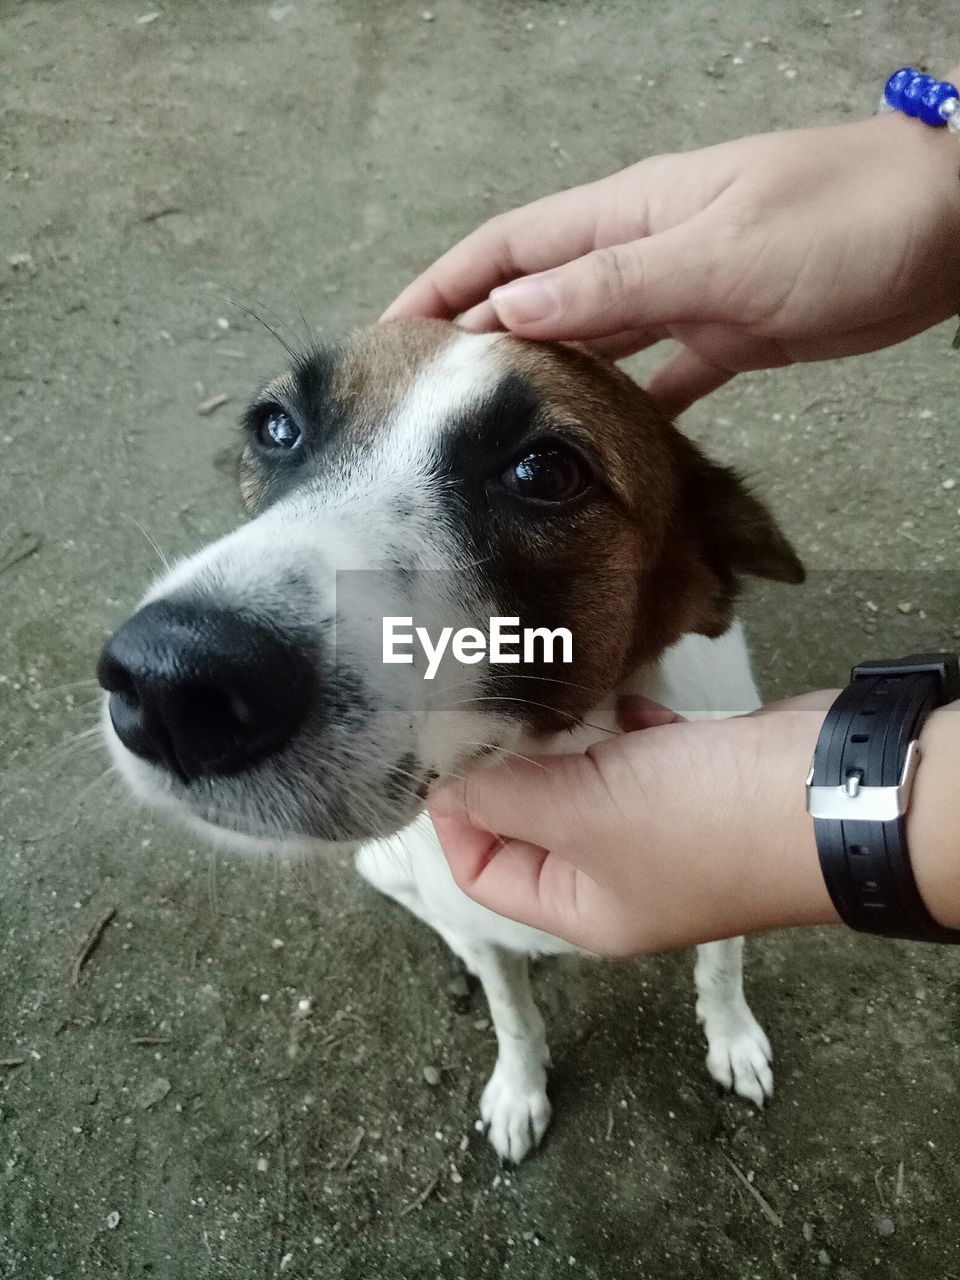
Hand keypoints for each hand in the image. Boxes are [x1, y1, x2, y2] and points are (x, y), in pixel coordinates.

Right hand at [385, 107, 959, 415]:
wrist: (949, 227)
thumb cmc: (842, 221)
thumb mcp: (720, 254)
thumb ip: (615, 286)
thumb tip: (512, 310)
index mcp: (627, 217)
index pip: (508, 248)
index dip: (442, 286)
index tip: (388, 337)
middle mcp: (643, 252)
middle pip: (538, 298)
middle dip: (478, 344)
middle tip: (429, 411)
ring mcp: (683, 294)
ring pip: (591, 341)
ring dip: (544, 380)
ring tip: (492, 438)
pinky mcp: (725, 335)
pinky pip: (656, 375)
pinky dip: (623, 407)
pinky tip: (596, 451)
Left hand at [429, 695, 838, 956]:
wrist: (834, 792)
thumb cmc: (706, 821)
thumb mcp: (586, 813)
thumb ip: (507, 795)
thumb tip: (442, 781)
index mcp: (582, 908)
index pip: (484, 870)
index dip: (454, 814)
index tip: (441, 747)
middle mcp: (615, 875)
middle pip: (531, 818)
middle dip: (511, 763)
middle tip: (487, 703)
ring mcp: (659, 825)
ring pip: (582, 777)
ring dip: (566, 736)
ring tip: (547, 694)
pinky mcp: (694, 779)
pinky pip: (634, 751)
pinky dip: (621, 724)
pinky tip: (625, 701)